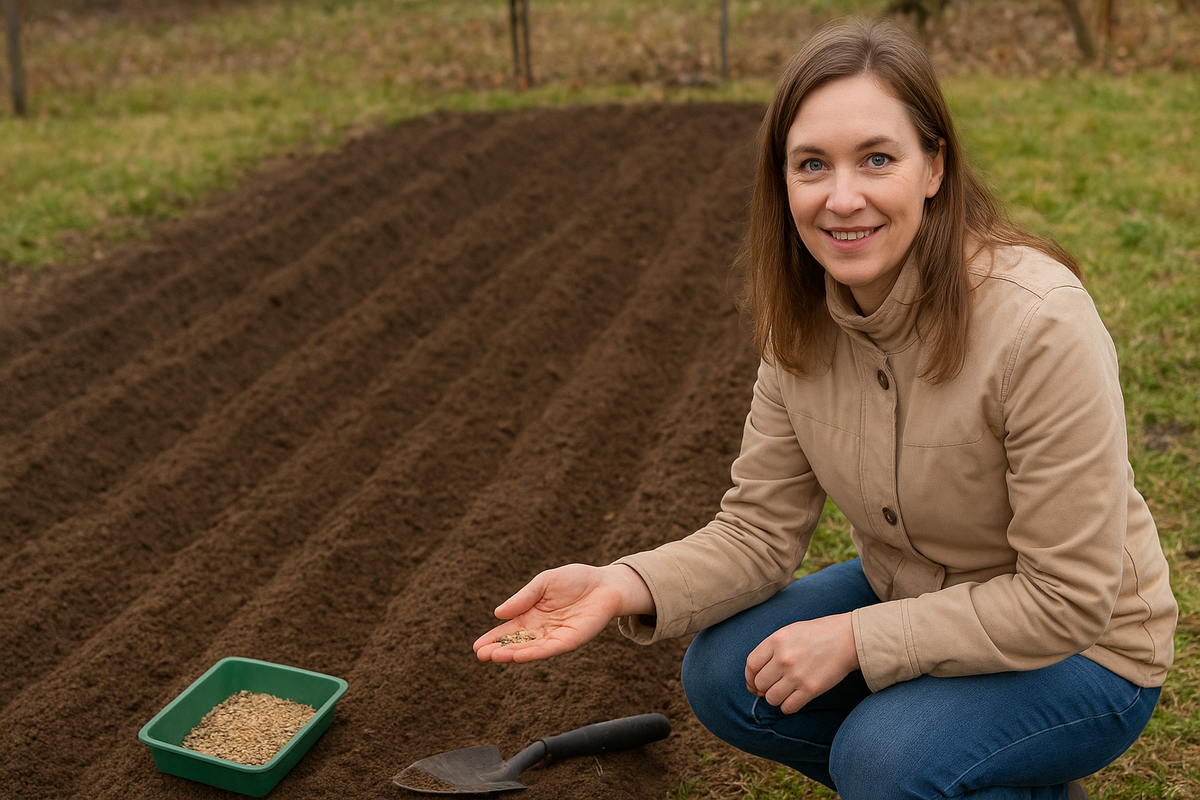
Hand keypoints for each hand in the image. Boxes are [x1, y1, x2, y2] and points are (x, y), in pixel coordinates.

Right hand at [473, 564, 653, 663]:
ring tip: (493, 656)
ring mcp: (555, 636)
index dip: (493, 638)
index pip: (508, 630)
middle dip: (498, 649)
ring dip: (512, 653)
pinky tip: (518, 656)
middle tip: (480, 655)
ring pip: (530, 649)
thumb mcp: (543, 583)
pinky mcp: (570, 640)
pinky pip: (549, 649)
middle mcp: (541, 630)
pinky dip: (533, 653)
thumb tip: (498, 613)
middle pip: (516, 643)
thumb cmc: (575, 580)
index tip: (476, 647)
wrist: (605, 583)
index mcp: (532, 615)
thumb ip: (523, 598)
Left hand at [744, 613, 859, 713]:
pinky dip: (787, 706)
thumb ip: (772, 648)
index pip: (751, 665)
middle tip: (771, 688)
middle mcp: (783, 658)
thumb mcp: (790, 631)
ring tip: (783, 692)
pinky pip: (788, 707)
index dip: (750, 677)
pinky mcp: (811, 689)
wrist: (848, 638)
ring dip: (775, 698)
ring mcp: (797, 675)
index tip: (754, 682)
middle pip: (760, 684)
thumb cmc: (818, 633)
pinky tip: (793, 699)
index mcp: (776, 641)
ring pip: (772, 698)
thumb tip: (757, 673)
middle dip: (763, 689)